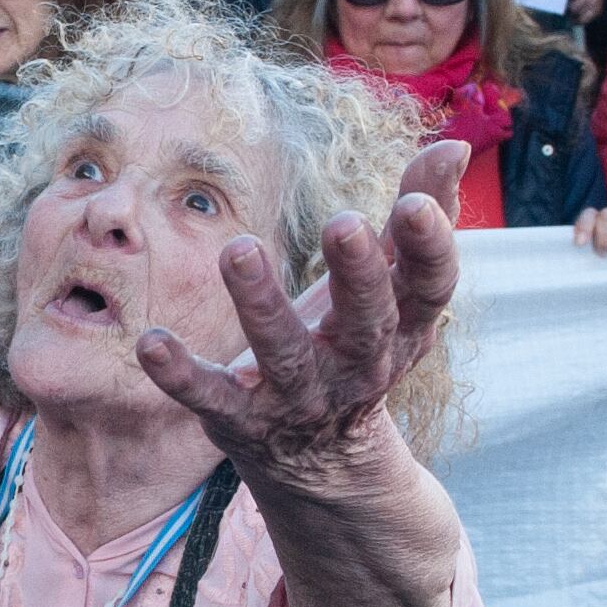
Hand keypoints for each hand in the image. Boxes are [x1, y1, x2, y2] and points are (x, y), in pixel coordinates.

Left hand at [138, 138, 468, 484]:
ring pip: (282, 354)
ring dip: (261, 304)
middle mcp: (356, 365)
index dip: (431, 248)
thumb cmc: (355, 342)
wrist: (322, 462)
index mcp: (401, 327)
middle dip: (358, 274)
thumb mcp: (392, 289)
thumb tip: (454, 145)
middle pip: (367, 321)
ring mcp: (298, 396)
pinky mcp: (239, 419)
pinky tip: (151, 342)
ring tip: (237, 248)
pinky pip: (209, 397)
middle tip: (344, 222)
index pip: (429, 287)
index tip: (418, 204)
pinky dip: (181, 374)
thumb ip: (415, 220)